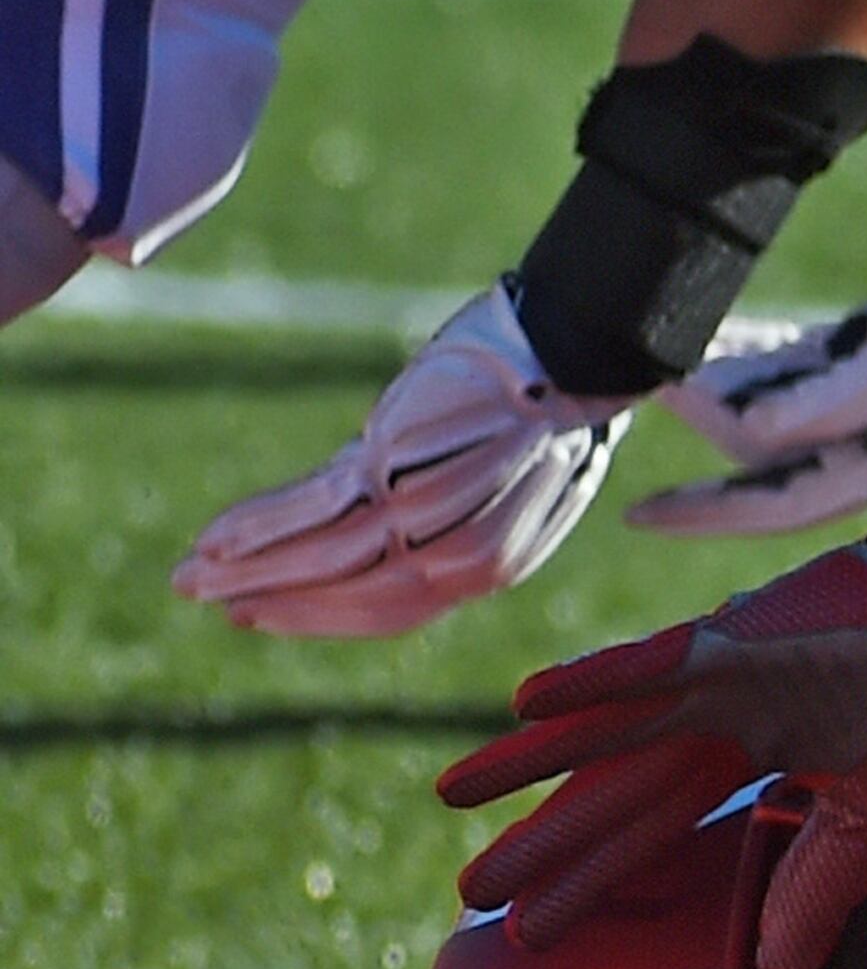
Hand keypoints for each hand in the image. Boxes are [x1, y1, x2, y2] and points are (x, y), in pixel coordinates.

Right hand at [173, 285, 631, 636]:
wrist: (575, 350)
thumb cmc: (548, 400)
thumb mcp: (508, 478)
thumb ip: (451, 517)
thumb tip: (386, 530)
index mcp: (491, 567)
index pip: (389, 613)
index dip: (319, 618)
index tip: (263, 614)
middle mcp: (457, 556)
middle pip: (345, 594)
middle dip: (269, 600)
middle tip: (206, 597)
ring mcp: (423, 513)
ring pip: (318, 560)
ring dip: (246, 569)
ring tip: (189, 575)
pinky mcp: (396, 464)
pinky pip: (313, 510)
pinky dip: (259, 526)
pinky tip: (215, 537)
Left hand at [441, 536, 866, 968]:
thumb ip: (820, 887)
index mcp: (749, 747)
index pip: (653, 823)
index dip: (594, 875)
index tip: (530, 931)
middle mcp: (718, 711)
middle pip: (615, 786)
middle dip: (546, 839)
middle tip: (470, 889)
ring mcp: (721, 670)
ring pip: (609, 724)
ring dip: (531, 759)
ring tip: (454, 791)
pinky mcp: (739, 638)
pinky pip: (653, 663)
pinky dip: (593, 682)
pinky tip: (529, 702)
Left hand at [630, 206, 866, 538]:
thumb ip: (834, 398)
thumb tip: (750, 435)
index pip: (782, 504)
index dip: (709, 514)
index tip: (640, 514)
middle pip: (772, 464)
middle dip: (707, 440)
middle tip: (641, 407)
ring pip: (784, 416)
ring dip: (729, 392)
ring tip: (672, 363)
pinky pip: (808, 371)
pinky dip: (763, 359)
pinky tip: (726, 341)